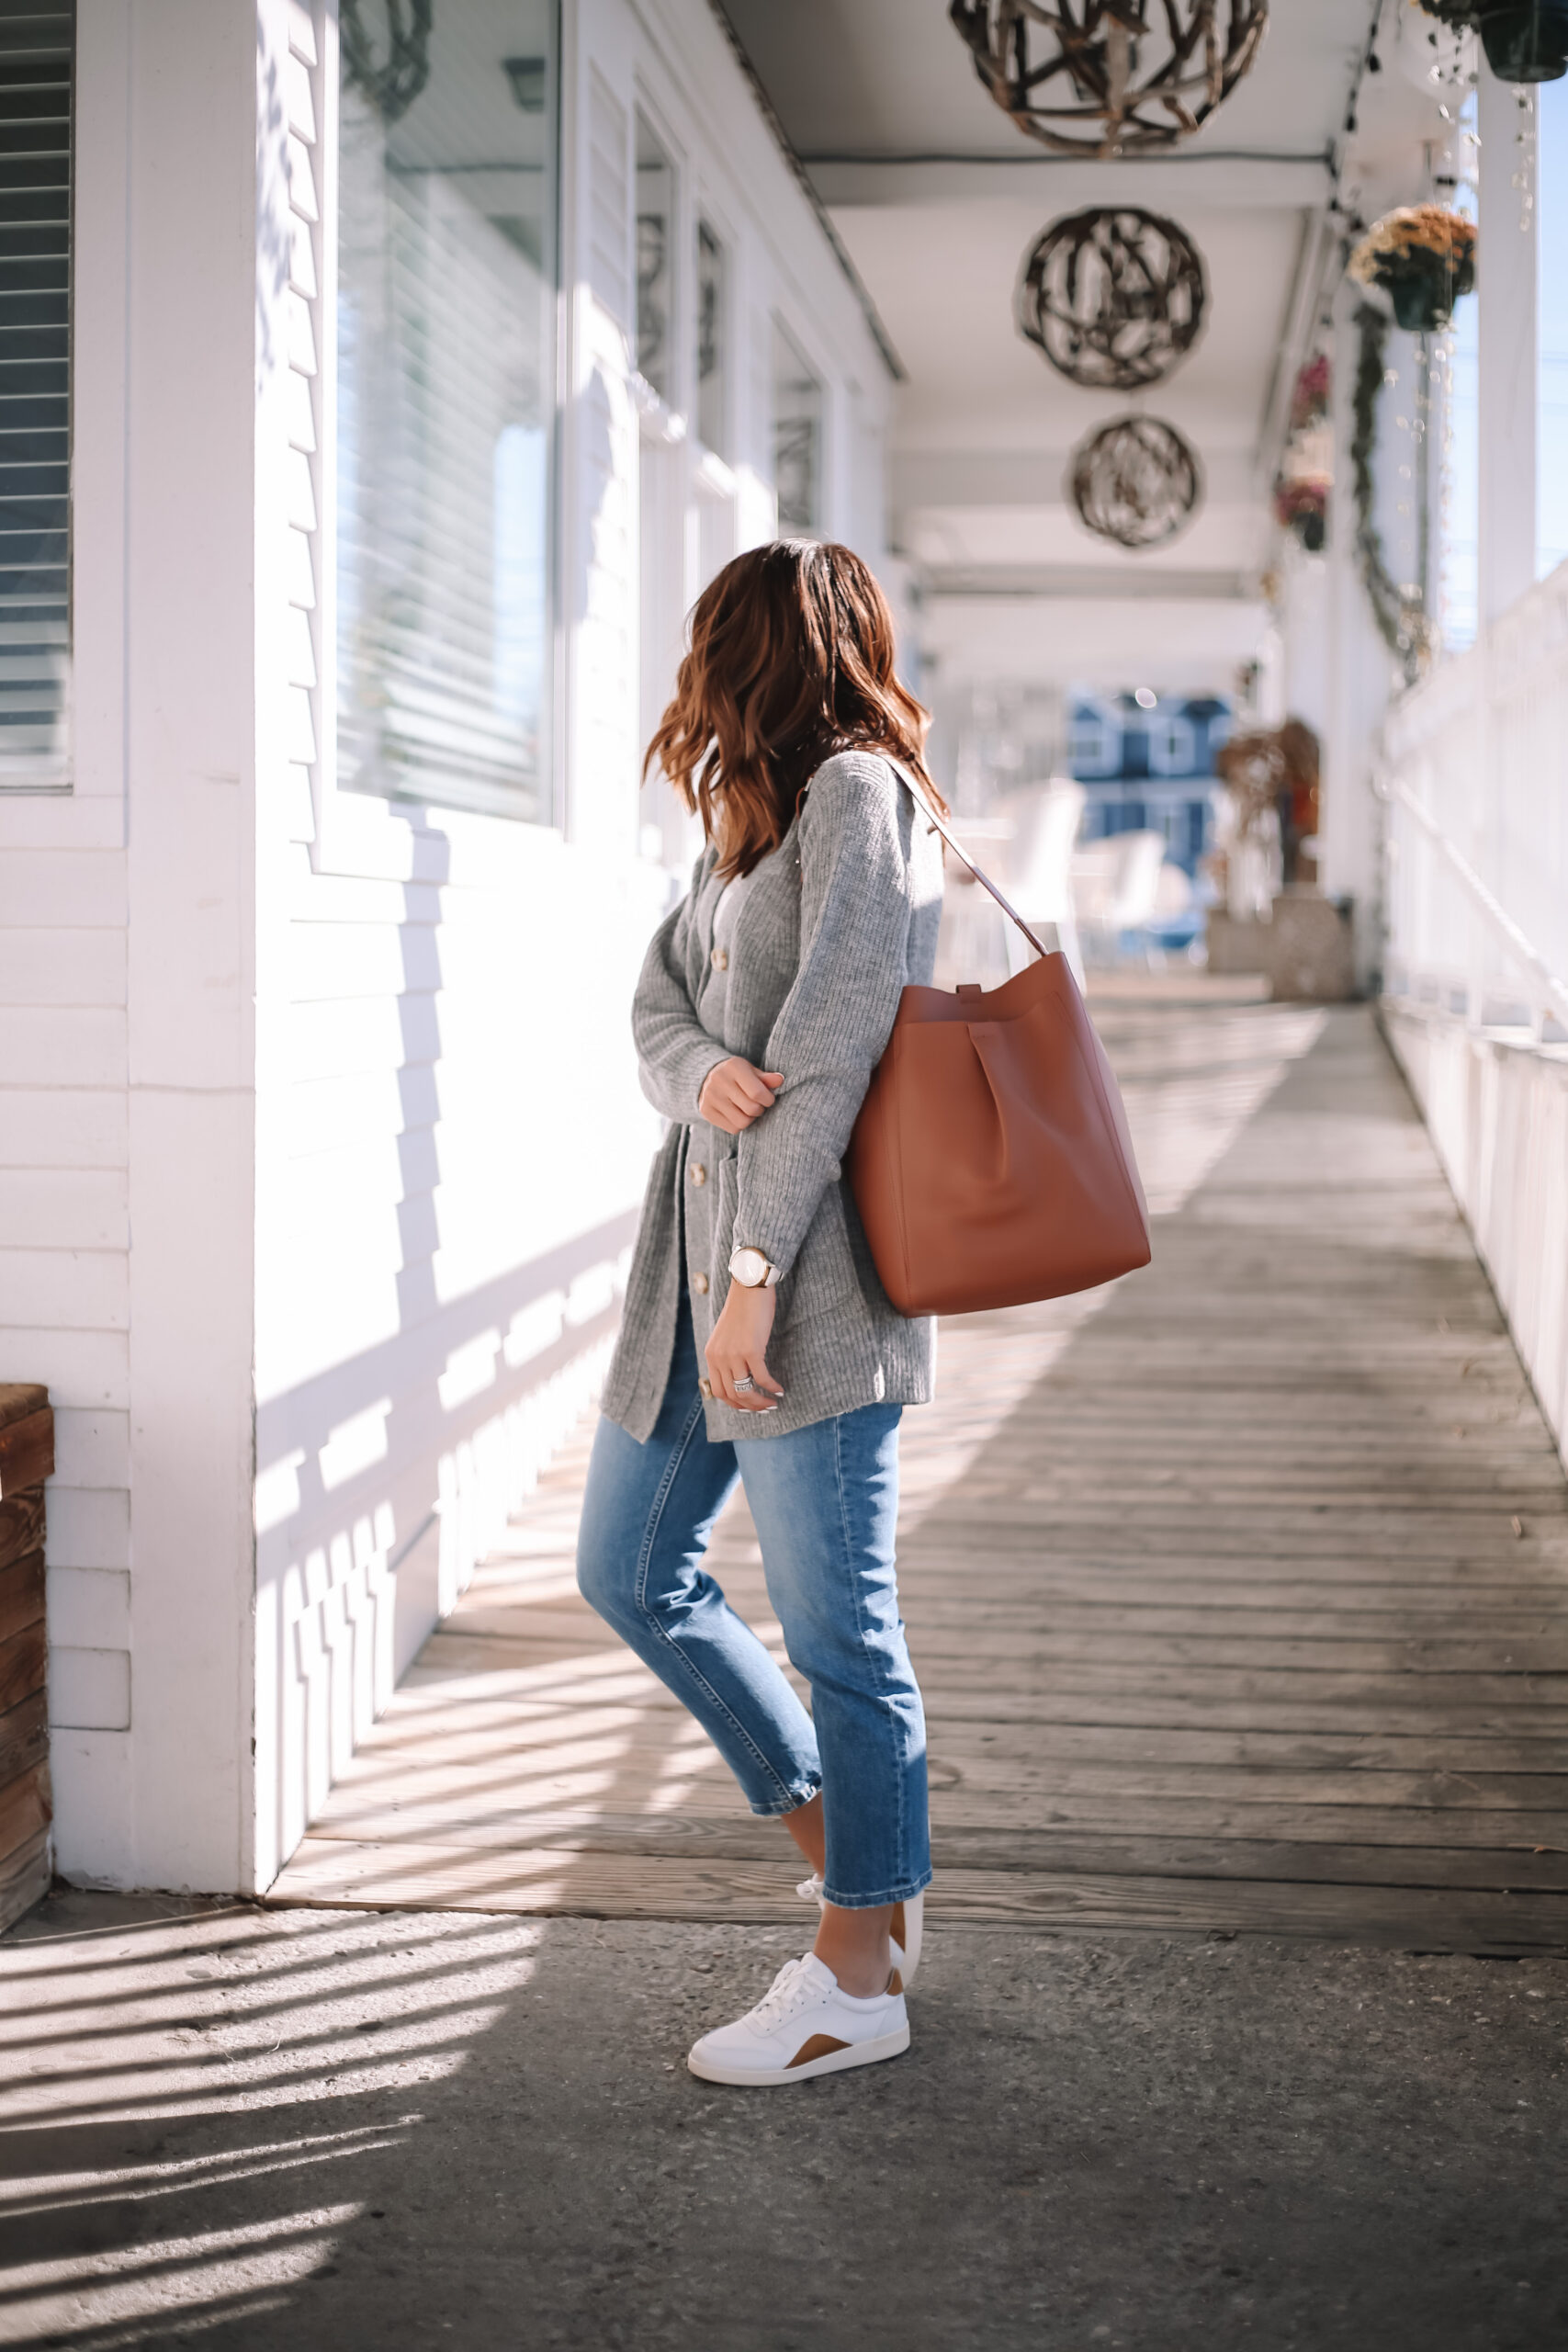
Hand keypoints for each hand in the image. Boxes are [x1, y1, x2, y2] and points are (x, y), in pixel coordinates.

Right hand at [699, 1056, 783, 1134]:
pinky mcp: (706, 1111)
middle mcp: (719, 1081)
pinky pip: (732, 1129)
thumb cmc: (736, 1074)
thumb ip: (766, 1078)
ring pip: (742, 1122)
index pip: (757, 1093)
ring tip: (748, 1110)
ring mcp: (710, 1097)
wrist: (707, 1077)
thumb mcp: (751, 1071)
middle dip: (760, 1109)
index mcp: (733, 1067)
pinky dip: (739, 1125)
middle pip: (751, 1109)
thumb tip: (780, 1080)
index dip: (768, 1100)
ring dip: (750, 1119)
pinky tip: (737, 1114)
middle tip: (758, 1104)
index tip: (768, 1099)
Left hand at [706, 1281, 783, 1412]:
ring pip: (746, 1390)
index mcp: (711, 1355)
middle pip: (732, 1395)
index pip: (718, 1390)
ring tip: (773, 1402)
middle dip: (750, 1406)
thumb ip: (728, 1354)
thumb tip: (740, 1374)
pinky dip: (771, 1387)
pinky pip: (762, 1377)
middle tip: (764, 1409)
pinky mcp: (750, 1350)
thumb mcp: (728, 1335)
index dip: (734, 1403)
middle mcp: (719, 1357)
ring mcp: (734, 1355)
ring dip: (761, 1401)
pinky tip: (779, 1389)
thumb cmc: (743, 1308)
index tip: (748, 1407)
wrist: (749, 1287)